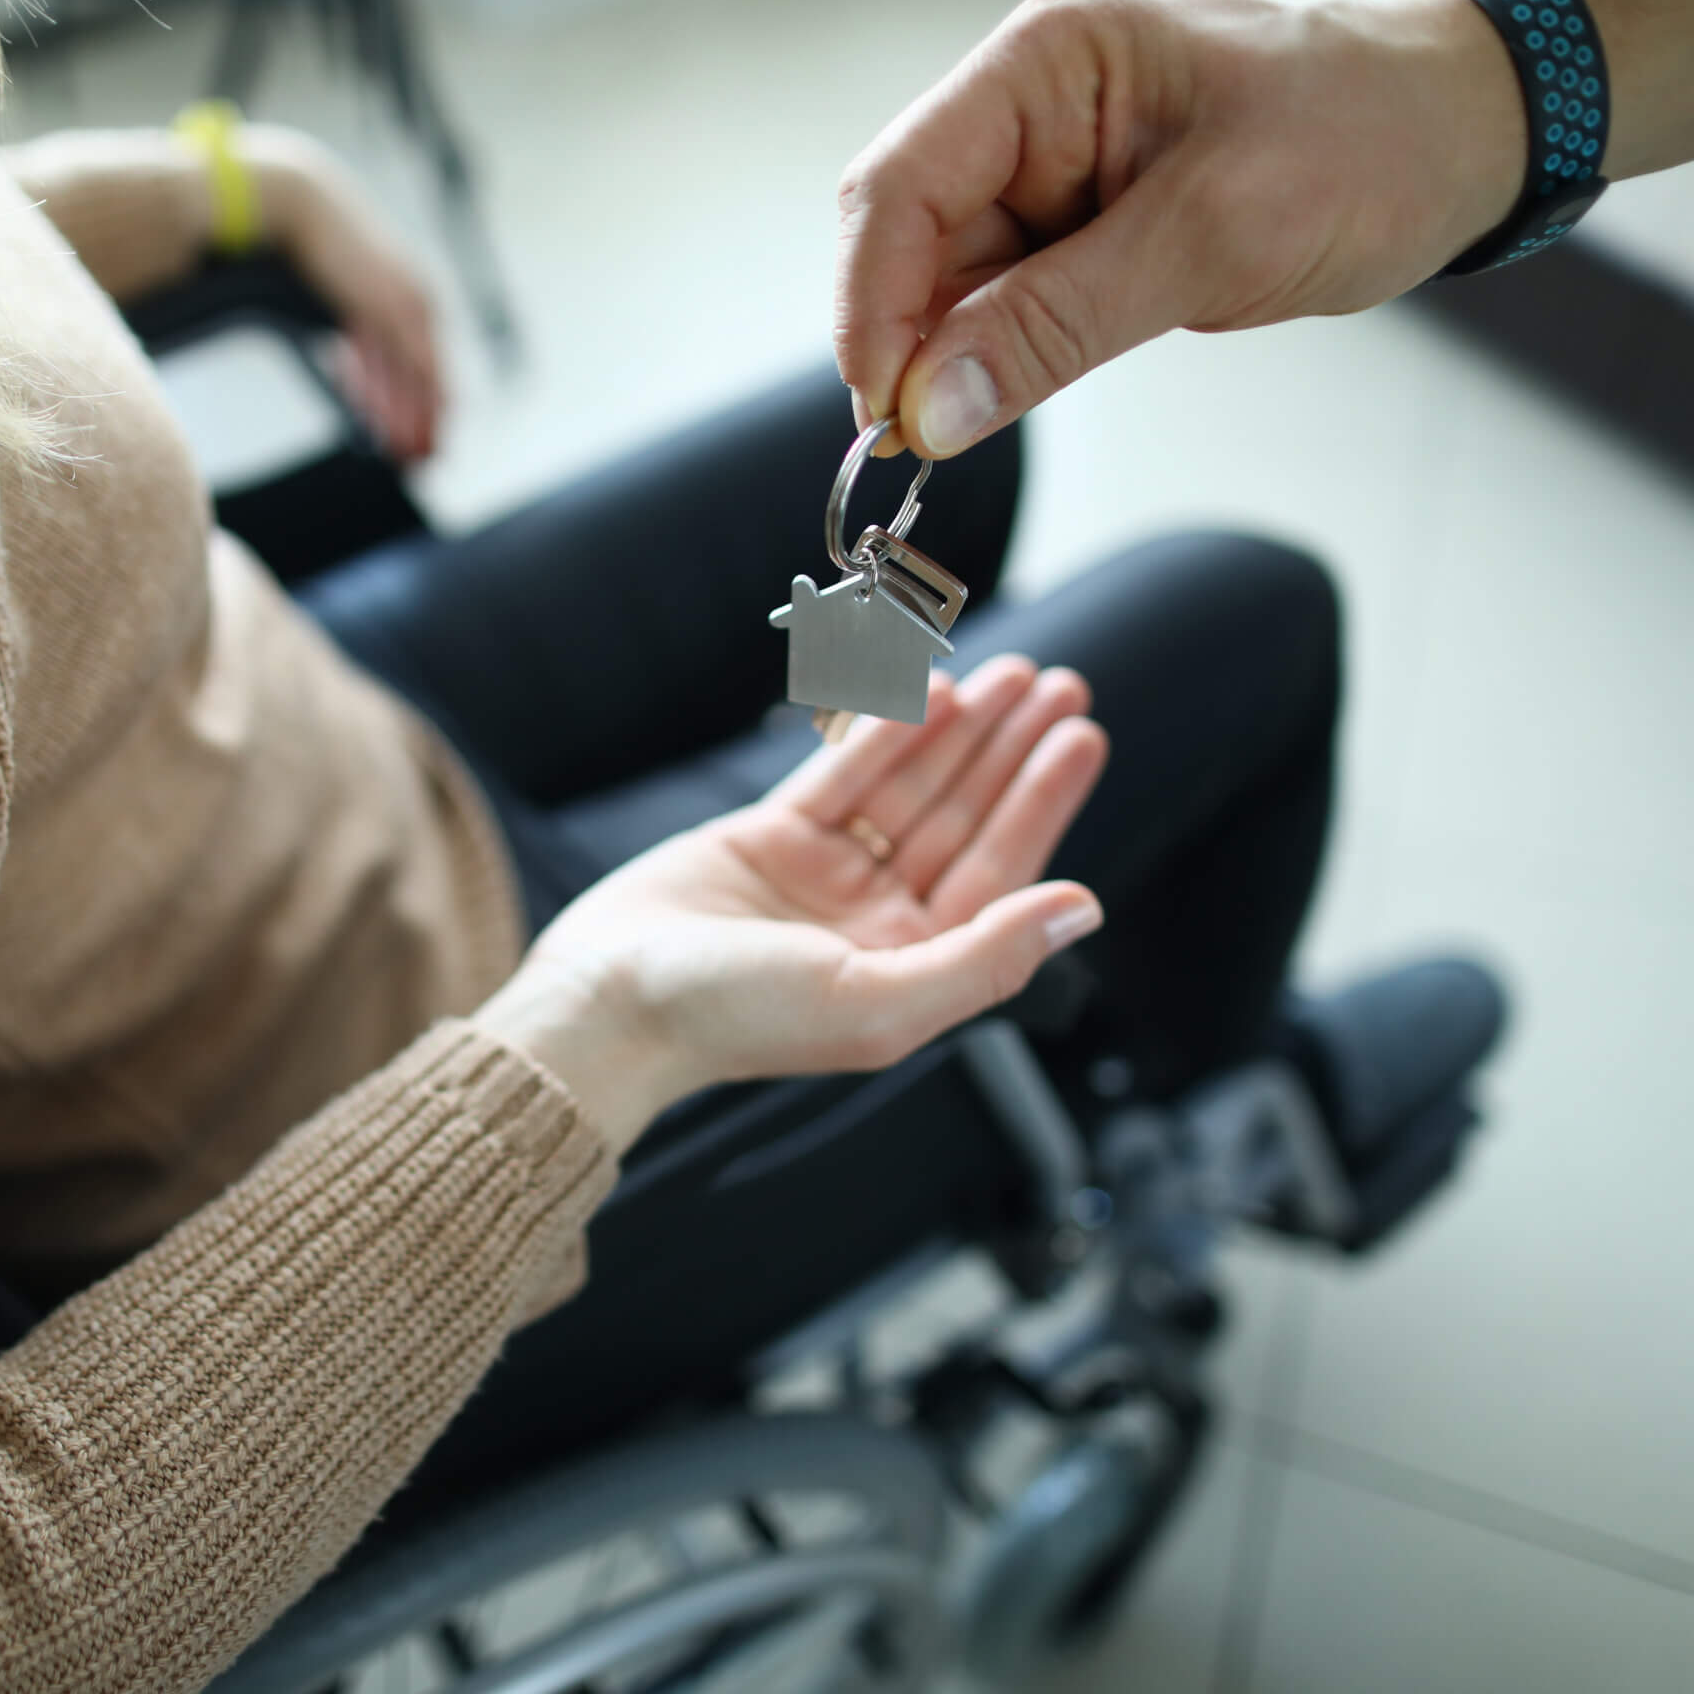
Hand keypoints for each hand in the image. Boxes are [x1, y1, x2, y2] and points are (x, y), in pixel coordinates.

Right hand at [247, 128, 446, 462]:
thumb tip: (354, 372)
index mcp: (408, 296)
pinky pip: (402, 364)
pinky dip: (399, 402)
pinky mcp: (386, 303)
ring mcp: (406, 301)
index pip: (420, 362)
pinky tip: (395, 428)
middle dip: (425, 420)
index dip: (421, 403)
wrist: (292, 202)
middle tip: (423, 459)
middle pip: (428, 374)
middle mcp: (417, 300)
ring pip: (417, 376)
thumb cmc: (304, 246)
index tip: (418, 436)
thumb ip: (351, 335)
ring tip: (410, 455)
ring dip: (413, 420)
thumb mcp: (336, 301)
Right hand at [474, 658, 1108, 1145]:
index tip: (1080, 737)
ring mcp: (826, 878)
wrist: (608, 1002)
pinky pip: (843, 776)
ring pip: (910, 790)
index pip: (997, 874)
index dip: (1041, 802)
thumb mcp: (877, 1003)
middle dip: (1013, 753)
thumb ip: (986, 959)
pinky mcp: (773, 839)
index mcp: (913, 969)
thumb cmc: (736, 1020)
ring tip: (1014, 672)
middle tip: (1065, 685)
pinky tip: (930, 691)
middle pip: (963, 821)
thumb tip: (1084, 908)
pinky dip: (885, 733)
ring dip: (961, 732)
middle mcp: (877, 923)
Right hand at [833, 0, 1528, 459]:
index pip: (900, 186)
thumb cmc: (1367, 132)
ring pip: (946, 289)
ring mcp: (1049, 177)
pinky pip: (1003, 311)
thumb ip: (1060, 323)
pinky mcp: (1077, 238)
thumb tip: (935, 408)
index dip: (873, 304)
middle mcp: (1029, 113)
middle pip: (907, 242)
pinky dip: (995, 366)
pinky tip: (1002, 402)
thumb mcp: (1214, 233)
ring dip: (948, 365)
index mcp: (1046, 64)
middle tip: (921, 445)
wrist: (1460, 135)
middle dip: (904, 345)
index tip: (885, 409)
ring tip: (968, 429)